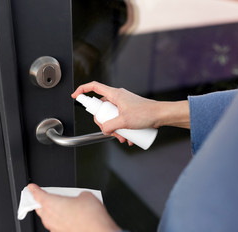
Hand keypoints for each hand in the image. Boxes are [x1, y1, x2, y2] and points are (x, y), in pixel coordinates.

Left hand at [28, 184, 120, 231]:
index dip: (34, 190)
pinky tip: (71, 218)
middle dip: (43, 202)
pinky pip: (56, 226)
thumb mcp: (86, 195)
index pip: (37, 195)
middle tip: (49, 196)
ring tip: (64, 207)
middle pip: (40, 208)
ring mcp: (55, 229)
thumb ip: (78, 194)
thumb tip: (80, 198)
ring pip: (48, 218)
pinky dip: (60, 221)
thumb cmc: (91, 216)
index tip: (31, 187)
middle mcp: (50, 218)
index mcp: (51, 203)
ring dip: (52, 212)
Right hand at [72, 82, 189, 142]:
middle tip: (110, 131)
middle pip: (102, 108)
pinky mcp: (129, 110)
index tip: (75, 96)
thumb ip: (110, 126)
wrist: (162, 115)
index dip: (82, 90)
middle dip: (104, 123)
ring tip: (123, 138)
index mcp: (114, 94)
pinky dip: (121, 129)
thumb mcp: (124, 121)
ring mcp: (123, 104)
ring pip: (111, 116)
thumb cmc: (147, 113)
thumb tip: (103, 129)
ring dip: (114, 129)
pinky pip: (119, 119)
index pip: (94, 87)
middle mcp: (118, 97)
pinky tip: (128, 138)